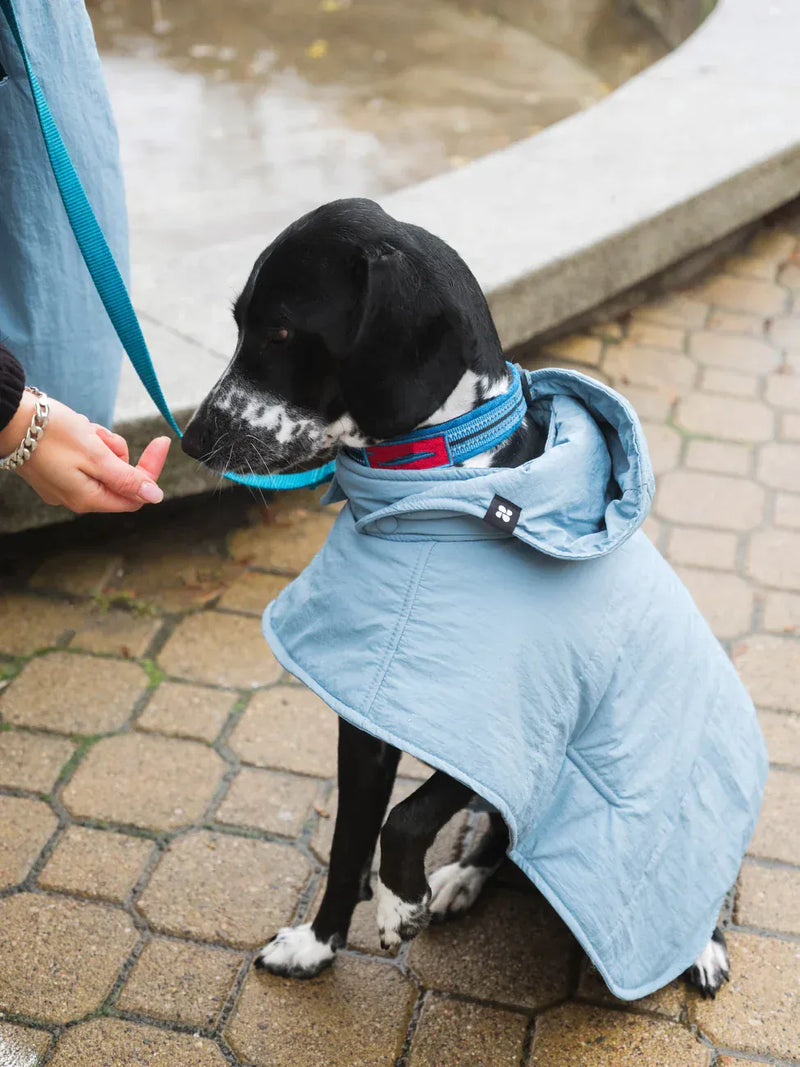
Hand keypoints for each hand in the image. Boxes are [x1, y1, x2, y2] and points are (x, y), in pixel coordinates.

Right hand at [1, 392, 170, 512]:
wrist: (10, 417)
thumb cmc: (51, 433)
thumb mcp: (96, 454)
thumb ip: (127, 479)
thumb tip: (154, 497)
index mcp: (87, 499)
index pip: (136, 495)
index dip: (150, 470)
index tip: (161, 441)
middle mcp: (76, 498)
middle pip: (119, 478)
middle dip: (117, 452)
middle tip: (101, 435)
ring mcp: (65, 485)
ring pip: (104, 464)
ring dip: (102, 443)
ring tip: (83, 430)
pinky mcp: (57, 470)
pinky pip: (85, 458)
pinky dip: (87, 442)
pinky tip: (74, 430)